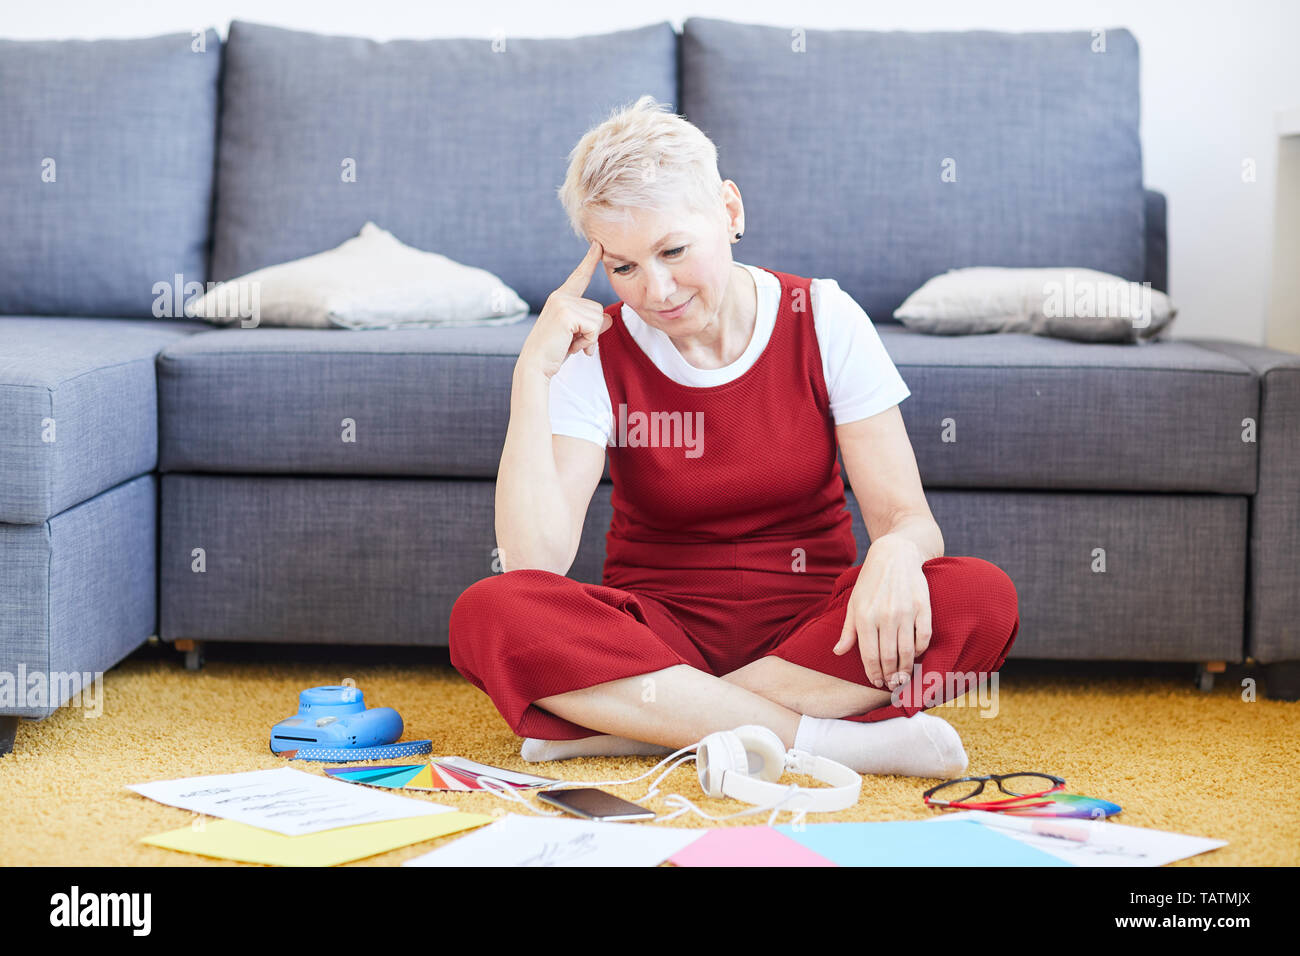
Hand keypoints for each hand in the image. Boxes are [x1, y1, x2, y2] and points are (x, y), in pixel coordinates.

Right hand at [518, 239, 613, 379]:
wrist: (536, 365)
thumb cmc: (554, 351)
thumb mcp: (577, 335)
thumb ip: (593, 325)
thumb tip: (608, 318)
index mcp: (560, 298)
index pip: (579, 277)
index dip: (590, 261)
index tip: (599, 244)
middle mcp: (560, 296)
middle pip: (598, 308)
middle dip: (592, 331)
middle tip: (571, 342)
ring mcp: (562, 303)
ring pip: (598, 318)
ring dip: (590, 337)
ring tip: (570, 344)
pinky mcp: (566, 314)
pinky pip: (594, 326)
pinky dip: (589, 341)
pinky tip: (573, 346)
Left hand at [832, 536, 932, 690]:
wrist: (895, 555)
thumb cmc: (870, 582)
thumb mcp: (854, 603)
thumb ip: (848, 630)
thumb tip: (838, 652)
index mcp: (864, 617)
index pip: (869, 656)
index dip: (873, 673)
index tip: (876, 682)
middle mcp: (884, 616)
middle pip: (889, 657)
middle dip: (890, 676)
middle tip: (891, 684)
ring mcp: (905, 612)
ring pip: (907, 651)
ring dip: (905, 668)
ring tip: (903, 676)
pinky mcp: (922, 607)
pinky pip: (924, 637)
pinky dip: (921, 651)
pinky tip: (916, 655)